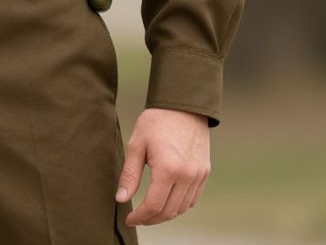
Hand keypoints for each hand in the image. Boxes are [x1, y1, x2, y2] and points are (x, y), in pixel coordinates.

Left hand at [115, 107, 210, 226]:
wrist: (183, 106)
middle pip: (169, 211)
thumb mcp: (137, 144)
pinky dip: (179, 205)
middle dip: (151, 219)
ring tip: (150, 209)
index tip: (129, 219)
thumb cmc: (156, 122)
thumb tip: (121, 199)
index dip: (140, 217)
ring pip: (181, 208)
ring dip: (165, 213)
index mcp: (168, 168)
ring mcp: (198, 176)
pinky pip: (192, 199)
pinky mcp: (204, 173)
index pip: (154, 205)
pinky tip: (166, 199)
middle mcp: (187, 176)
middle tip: (138, 217)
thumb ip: (129, 174)